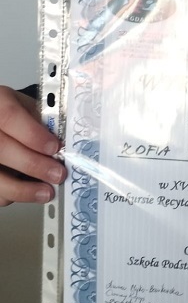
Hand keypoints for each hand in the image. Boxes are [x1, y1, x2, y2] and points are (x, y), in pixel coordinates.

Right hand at [0, 86, 64, 205]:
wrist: (2, 122)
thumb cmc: (19, 115)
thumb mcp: (31, 108)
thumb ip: (45, 122)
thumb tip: (66, 145)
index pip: (9, 117)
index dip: (32, 134)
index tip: (55, 147)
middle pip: (2, 148)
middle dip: (34, 164)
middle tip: (59, 174)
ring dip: (23, 189)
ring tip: (47, 192)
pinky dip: (14, 195)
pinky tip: (31, 192)